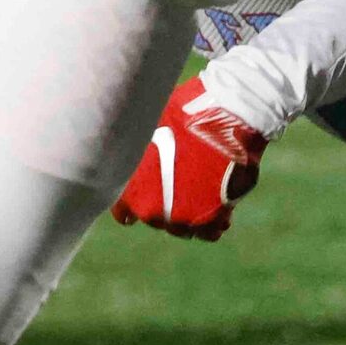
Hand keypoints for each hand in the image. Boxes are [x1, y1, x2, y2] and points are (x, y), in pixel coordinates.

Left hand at [110, 77, 266, 240]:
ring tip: (203, 192)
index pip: (123, 210)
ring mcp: (181, 218)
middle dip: (165, 204)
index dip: (132, 204)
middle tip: (178, 183)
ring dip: (190, 214)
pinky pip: (208, 232)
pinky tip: (219, 205)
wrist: (223, 117)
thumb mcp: (151, 125)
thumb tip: (140, 148)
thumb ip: (143, 149)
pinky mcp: (211, 221)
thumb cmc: (184, 112)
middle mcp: (151, 209)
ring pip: (182, 228)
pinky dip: (213, 221)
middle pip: (155, 218)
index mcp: (131, 186)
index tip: (142, 198)